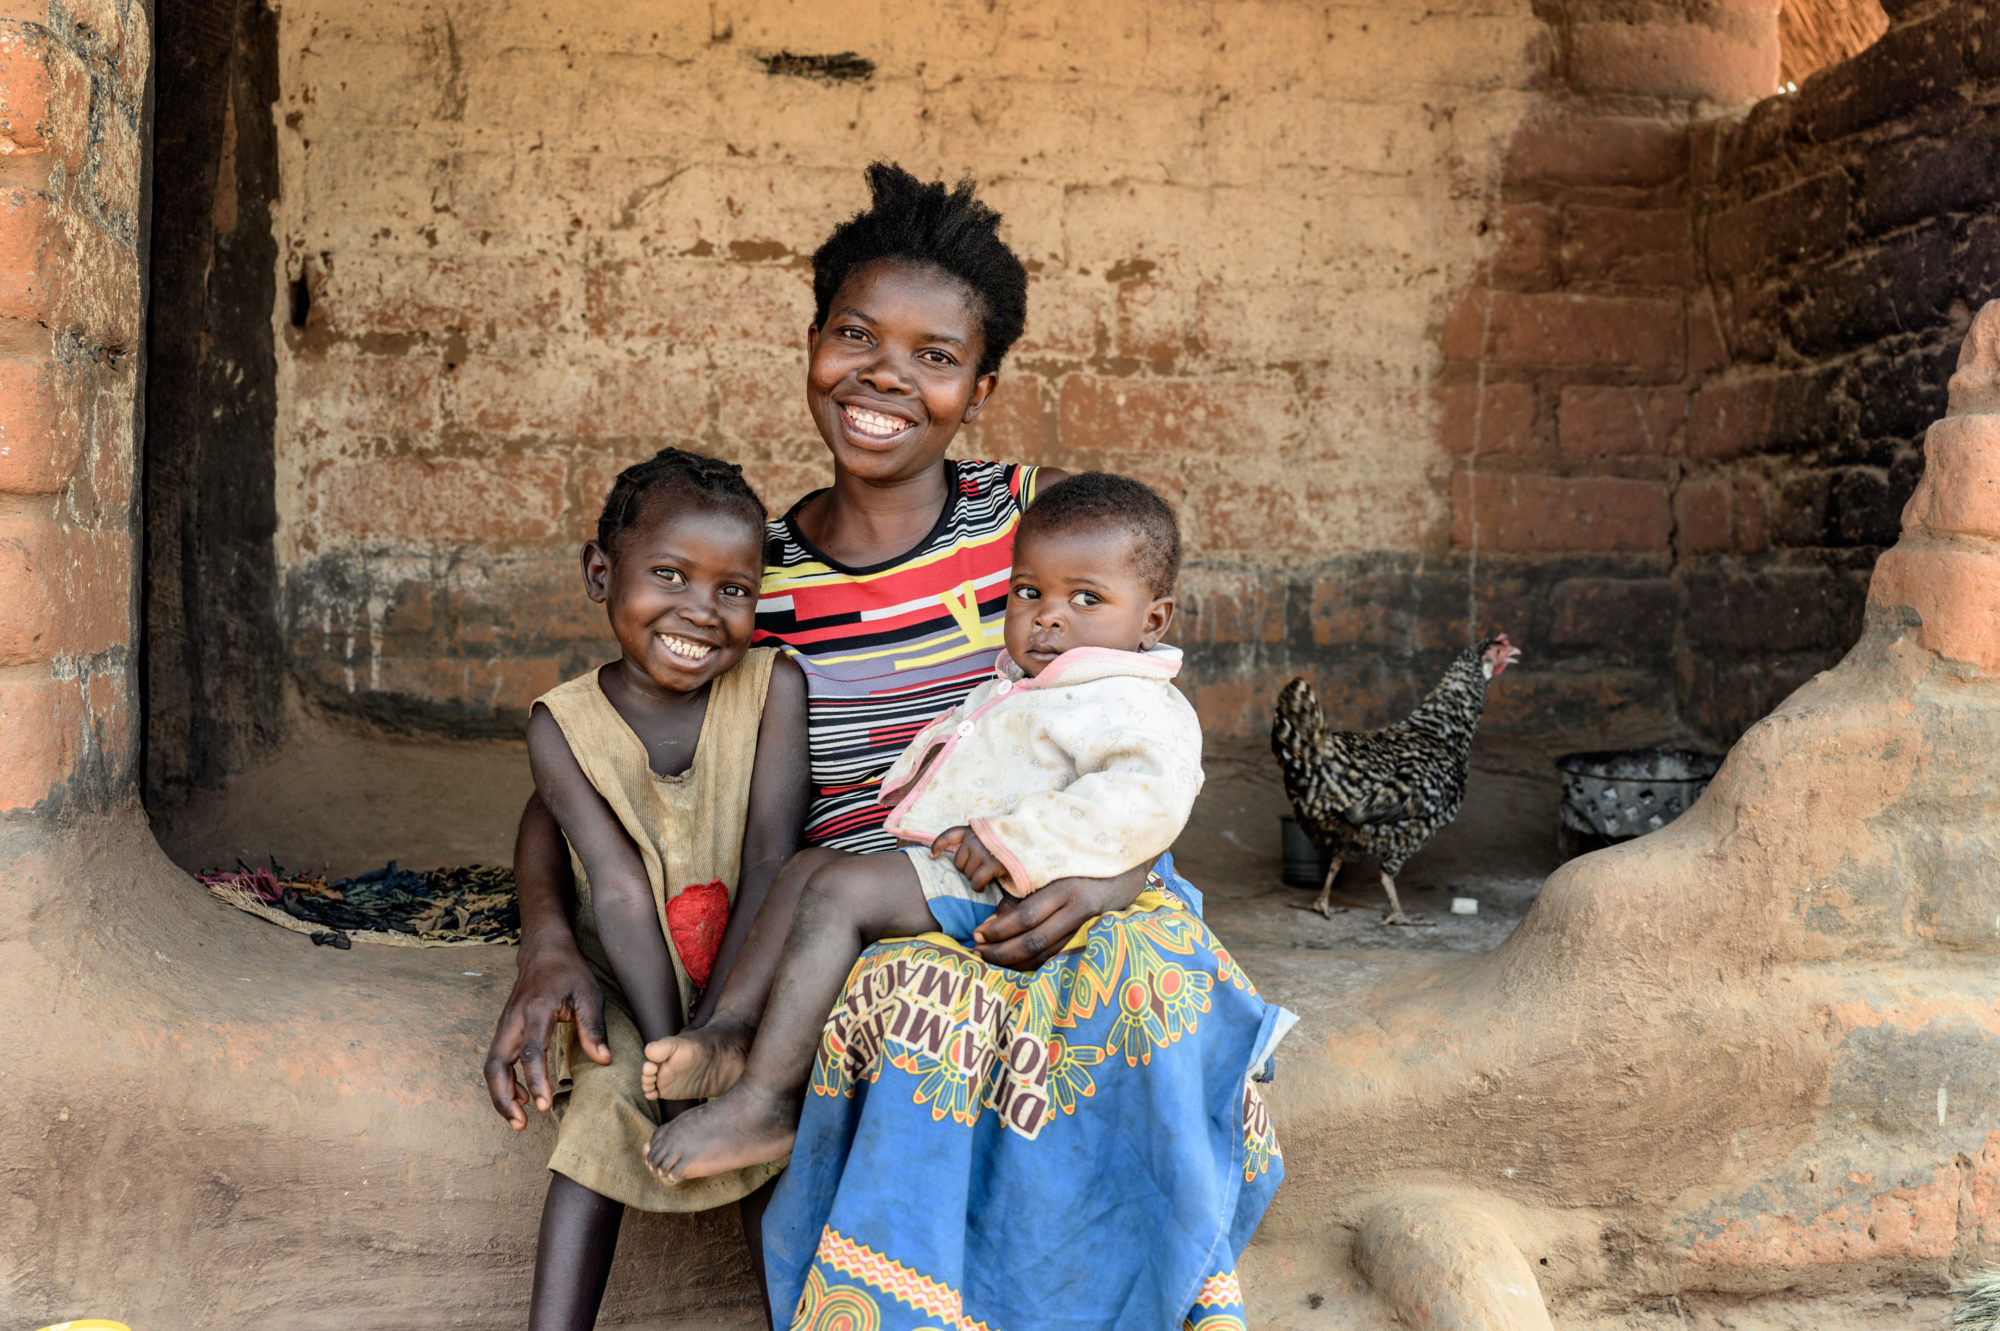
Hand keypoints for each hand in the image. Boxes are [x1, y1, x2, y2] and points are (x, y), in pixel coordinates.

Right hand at [483, 942, 609, 1129]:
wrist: (544, 951)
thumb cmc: (569, 972)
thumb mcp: (589, 993)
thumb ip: (593, 1027)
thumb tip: (603, 1060)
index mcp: (535, 1010)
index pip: (530, 1052)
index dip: (535, 1080)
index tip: (542, 1106)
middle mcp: (513, 1020)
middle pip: (495, 1065)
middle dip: (503, 1097)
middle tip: (521, 1124)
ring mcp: (504, 1025)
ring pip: (491, 1066)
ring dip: (500, 1094)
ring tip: (519, 1119)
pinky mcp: (504, 1030)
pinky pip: (497, 1060)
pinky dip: (504, 1082)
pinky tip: (522, 1096)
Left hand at [933, 824, 1011, 893]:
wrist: (1036, 840)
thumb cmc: (1014, 842)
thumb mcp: (994, 834)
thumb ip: (979, 839)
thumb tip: (956, 856)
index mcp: (976, 829)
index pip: (950, 834)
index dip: (939, 845)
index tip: (932, 855)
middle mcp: (976, 837)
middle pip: (958, 861)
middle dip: (967, 868)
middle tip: (982, 869)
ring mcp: (984, 850)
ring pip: (967, 873)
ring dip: (975, 877)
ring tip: (989, 874)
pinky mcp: (993, 864)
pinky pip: (977, 881)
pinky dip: (978, 886)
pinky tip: (983, 887)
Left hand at [970, 861, 1150, 971]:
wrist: (1129, 865)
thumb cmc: (1084, 861)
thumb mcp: (1055, 868)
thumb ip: (1028, 891)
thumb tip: (993, 920)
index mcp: (1065, 887)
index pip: (1026, 916)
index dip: (999, 929)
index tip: (977, 933)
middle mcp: (1077, 909)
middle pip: (1034, 940)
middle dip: (1002, 951)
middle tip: (978, 953)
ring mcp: (1087, 925)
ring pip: (1047, 953)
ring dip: (1016, 961)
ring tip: (992, 961)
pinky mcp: (1092, 935)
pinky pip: (1060, 954)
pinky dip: (1037, 962)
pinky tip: (1019, 964)